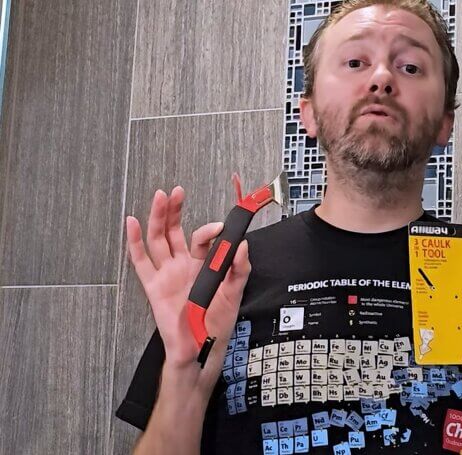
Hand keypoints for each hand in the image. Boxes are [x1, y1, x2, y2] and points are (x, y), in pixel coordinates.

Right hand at [125, 186, 250, 392]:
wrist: (202, 349)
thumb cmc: (218, 322)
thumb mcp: (235, 293)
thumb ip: (240, 269)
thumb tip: (243, 245)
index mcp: (203, 265)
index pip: (203, 239)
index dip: (210, 230)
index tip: (222, 227)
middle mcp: (183, 266)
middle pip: (174, 231)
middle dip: (174, 210)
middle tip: (176, 191)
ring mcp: (167, 274)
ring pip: (158, 240)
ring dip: (157, 218)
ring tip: (160, 196)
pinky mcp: (154, 287)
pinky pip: (141, 261)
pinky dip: (134, 242)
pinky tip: (131, 222)